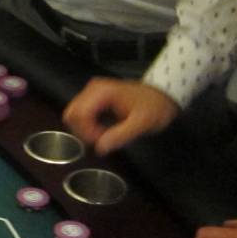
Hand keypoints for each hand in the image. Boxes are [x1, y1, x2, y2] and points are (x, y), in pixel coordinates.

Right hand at [63, 78, 178, 152]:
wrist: (164, 93)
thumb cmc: (155, 106)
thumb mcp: (142, 123)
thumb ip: (120, 135)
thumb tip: (100, 149)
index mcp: (101, 92)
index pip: (79, 114)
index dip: (87, 132)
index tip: (102, 141)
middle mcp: (93, 89)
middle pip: (72, 114)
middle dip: (83, 131)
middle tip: (101, 140)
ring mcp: (92, 92)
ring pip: (74, 114)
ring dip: (84, 129)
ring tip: (103, 136)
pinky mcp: (94, 97)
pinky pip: (82, 113)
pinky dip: (87, 125)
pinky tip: (102, 130)